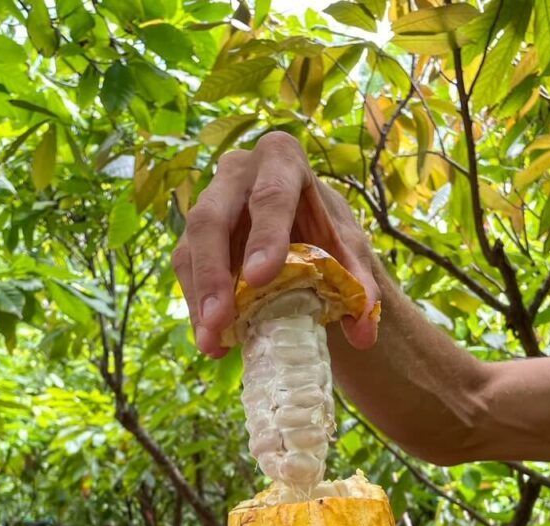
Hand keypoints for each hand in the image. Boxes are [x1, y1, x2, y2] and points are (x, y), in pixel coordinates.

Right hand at [172, 132, 380, 357]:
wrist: (305, 228)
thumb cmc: (327, 232)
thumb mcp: (350, 253)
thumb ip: (361, 287)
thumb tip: (364, 333)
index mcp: (282, 159)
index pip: (271, 196)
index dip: (264, 236)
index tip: (259, 279)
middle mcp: (236, 173)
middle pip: (212, 218)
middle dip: (213, 272)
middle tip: (220, 320)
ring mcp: (208, 202)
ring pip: (191, 246)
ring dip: (199, 297)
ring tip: (212, 342)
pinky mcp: (193, 235)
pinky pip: (185, 268)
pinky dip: (197, 306)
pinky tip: (212, 340)